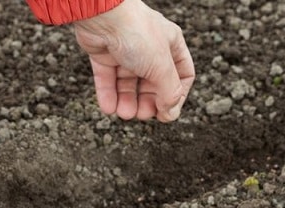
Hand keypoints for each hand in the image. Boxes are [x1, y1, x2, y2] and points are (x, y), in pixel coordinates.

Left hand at [73, 0, 194, 121]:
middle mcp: (149, 47)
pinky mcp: (104, 54)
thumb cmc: (137, 34)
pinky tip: (109, 108)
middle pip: (153, 83)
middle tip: (142, 115)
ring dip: (127, 102)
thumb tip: (170, 114)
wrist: (103, 15)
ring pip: (129, 83)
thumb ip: (169, 93)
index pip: (181, 75)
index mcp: (171, 44)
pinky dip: (108, 95)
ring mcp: (126, 50)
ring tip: (123, 113)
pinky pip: (108, 79)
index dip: (176, 96)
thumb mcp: (161, 67)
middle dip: (148, 102)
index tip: (167, 112)